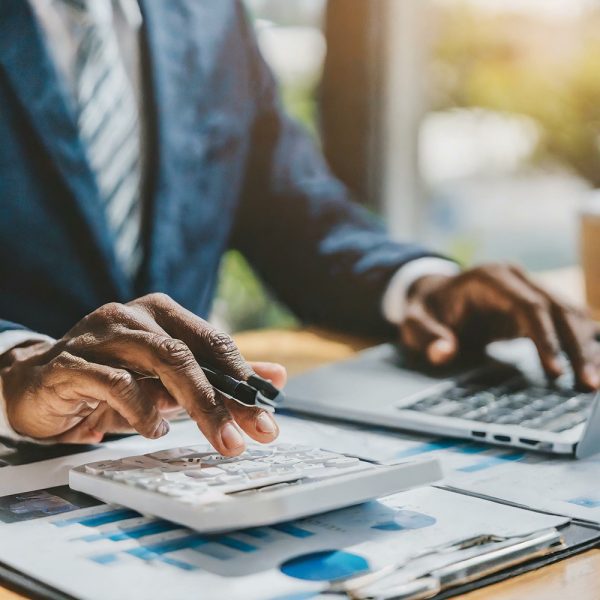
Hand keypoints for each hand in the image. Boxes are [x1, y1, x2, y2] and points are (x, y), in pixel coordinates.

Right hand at [0, 294, 285, 454]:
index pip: (214, 343)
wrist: (37, 381)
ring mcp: (100, 335)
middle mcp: (133, 316)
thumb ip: (219, 376)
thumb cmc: (112, 377)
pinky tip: (153, 429)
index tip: (267, 417)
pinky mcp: (69, 361)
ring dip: (193, 406)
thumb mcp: (170, 378)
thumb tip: (276, 378)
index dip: (244, 380)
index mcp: (162, 314)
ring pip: (159, 362)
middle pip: (189, 354)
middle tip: (249, 436)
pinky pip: (114, 382)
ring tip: (216, 439)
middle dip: (225, 399)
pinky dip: (141, 410)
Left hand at [399, 263, 599, 388]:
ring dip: (585, 347)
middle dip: (576, 347)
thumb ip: (426, 336)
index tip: (556, 372)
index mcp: (490, 279)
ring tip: (593, 383)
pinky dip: (582, 341)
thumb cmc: (427, 310)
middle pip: (558, 309)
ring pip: (570, 313)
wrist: (434, 295)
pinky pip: (567, 320)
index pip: (528, 306)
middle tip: (589, 384)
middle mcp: (516, 278)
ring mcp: (529, 287)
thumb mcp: (414, 323)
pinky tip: (593, 364)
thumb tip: (444, 352)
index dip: (545, 338)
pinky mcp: (536, 303)